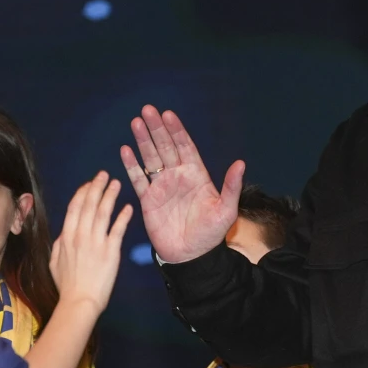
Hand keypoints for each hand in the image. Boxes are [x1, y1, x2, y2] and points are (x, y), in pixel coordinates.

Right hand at [49, 172, 133, 312]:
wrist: (79, 301)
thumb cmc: (67, 285)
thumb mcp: (54, 262)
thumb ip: (59, 244)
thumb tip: (64, 232)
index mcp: (66, 236)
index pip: (75, 207)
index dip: (82, 193)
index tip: (89, 184)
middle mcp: (80, 235)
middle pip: (89, 205)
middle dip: (96, 187)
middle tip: (104, 174)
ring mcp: (96, 242)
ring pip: (103, 212)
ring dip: (110, 196)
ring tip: (117, 183)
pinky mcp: (111, 251)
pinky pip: (118, 229)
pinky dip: (123, 217)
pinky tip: (128, 207)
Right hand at [119, 105, 243, 262]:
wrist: (191, 256)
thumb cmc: (211, 235)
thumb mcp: (226, 211)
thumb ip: (231, 186)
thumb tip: (241, 163)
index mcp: (196, 175)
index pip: (185, 146)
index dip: (177, 131)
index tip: (168, 115)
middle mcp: (178, 176)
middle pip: (165, 147)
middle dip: (157, 128)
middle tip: (147, 110)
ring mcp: (162, 187)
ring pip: (150, 158)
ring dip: (143, 140)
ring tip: (136, 122)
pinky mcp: (148, 200)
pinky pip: (138, 179)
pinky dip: (132, 165)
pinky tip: (125, 150)